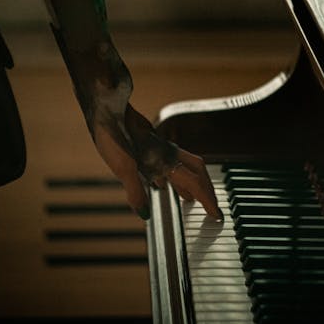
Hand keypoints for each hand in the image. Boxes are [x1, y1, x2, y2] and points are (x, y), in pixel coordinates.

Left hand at [93, 103, 221, 221]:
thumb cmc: (113, 134)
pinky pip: (171, 162)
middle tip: (212, 206)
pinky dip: (176, 175)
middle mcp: (168, 152)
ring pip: (186, 165)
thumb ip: (135, 191)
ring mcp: (160, 148)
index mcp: (166, 159)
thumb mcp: (121, 167)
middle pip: (198, 171)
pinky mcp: (151, 145)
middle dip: (207, 189)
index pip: (195, 181)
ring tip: (194, 198)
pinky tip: (166, 182)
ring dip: (194, 182)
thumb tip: (144, 214)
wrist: (106, 109)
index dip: (207, 198)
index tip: (216, 213)